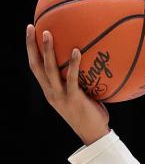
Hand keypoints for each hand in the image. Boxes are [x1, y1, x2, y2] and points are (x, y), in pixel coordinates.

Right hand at [26, 25, 110, 145]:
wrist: (94, 135)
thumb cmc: (92, 115)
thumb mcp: (81, 97)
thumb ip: (80, 82)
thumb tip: (91, 63)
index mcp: (49, 91)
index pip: (35, 68)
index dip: (31, 51)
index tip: (31, 32)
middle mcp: (51, 93)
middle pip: (36, 65)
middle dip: (32, 46)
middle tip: (33, 27)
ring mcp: (60, 96)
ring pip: (49, 70)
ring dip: (47, 50)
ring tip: (48, 33)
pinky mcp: (73, 99)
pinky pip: (71, 78)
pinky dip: (72, 64)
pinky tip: (76, 51)